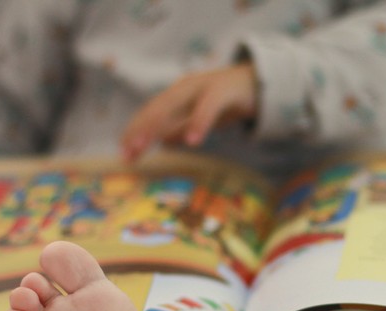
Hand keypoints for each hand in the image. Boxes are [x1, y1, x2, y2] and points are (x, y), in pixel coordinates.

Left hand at [120, 63, 257, 162]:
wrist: (261, 82)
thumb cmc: (227, 101)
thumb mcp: (200, 117)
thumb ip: (183, 127)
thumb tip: (163, 143)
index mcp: (177, 95)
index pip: (150, 113)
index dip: (135, 131)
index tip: (124, 154)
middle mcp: (184, 88)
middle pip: (155, 107)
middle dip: (139, 129)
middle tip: (127, 153)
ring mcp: (202, 86)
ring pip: (173, 103)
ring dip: (156, 124)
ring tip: (144, 145)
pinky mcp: (223, 90)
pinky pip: (208, 106)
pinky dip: (198, 123)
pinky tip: (191, 141)